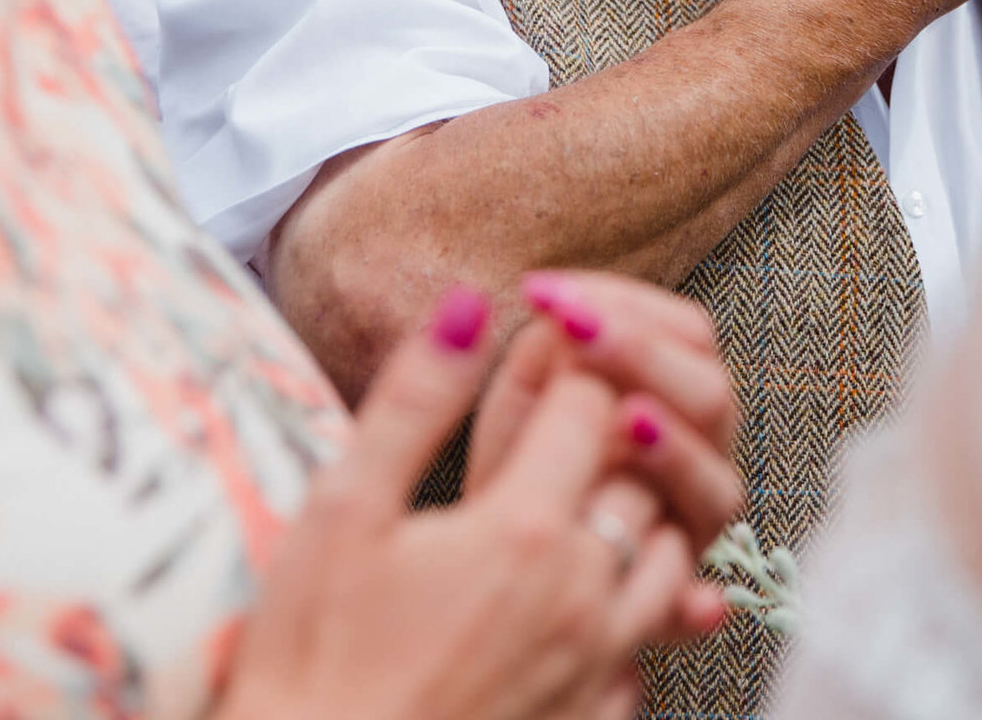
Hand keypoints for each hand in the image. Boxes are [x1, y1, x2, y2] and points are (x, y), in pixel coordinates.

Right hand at [220, 289, 694, 719]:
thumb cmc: (311, 660)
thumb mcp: (342, 514)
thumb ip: (415, 403)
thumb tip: (466, 303)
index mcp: (525, 529)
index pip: (591, 402)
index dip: (565, 365)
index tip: (535, 353)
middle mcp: (583, 591)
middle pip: (641, 469)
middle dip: (609, 426)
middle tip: (555, 415)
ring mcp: (598, 660)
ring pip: (670, 552)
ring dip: (636, 513)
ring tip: (575, 501)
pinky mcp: (596, 714)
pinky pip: (650, 636)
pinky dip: (633, 601)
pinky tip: (577, 596)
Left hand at [470, 273, 744, 642]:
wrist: (487, 578)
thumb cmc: (511, 474)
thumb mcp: (520, 404)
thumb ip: (544, 357)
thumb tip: (557, 309)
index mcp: (672, 394)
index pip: (685, 331)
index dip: (626, 305)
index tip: (547, 292)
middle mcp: (698, 454)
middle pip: (711, 393)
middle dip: (644, 355)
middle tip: (574, 328)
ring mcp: (690, 527)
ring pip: (716, 483)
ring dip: (676, 453)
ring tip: (625, 422)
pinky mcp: (671, 603)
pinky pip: (693, 599)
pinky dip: (692, 602)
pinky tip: (685, 594)